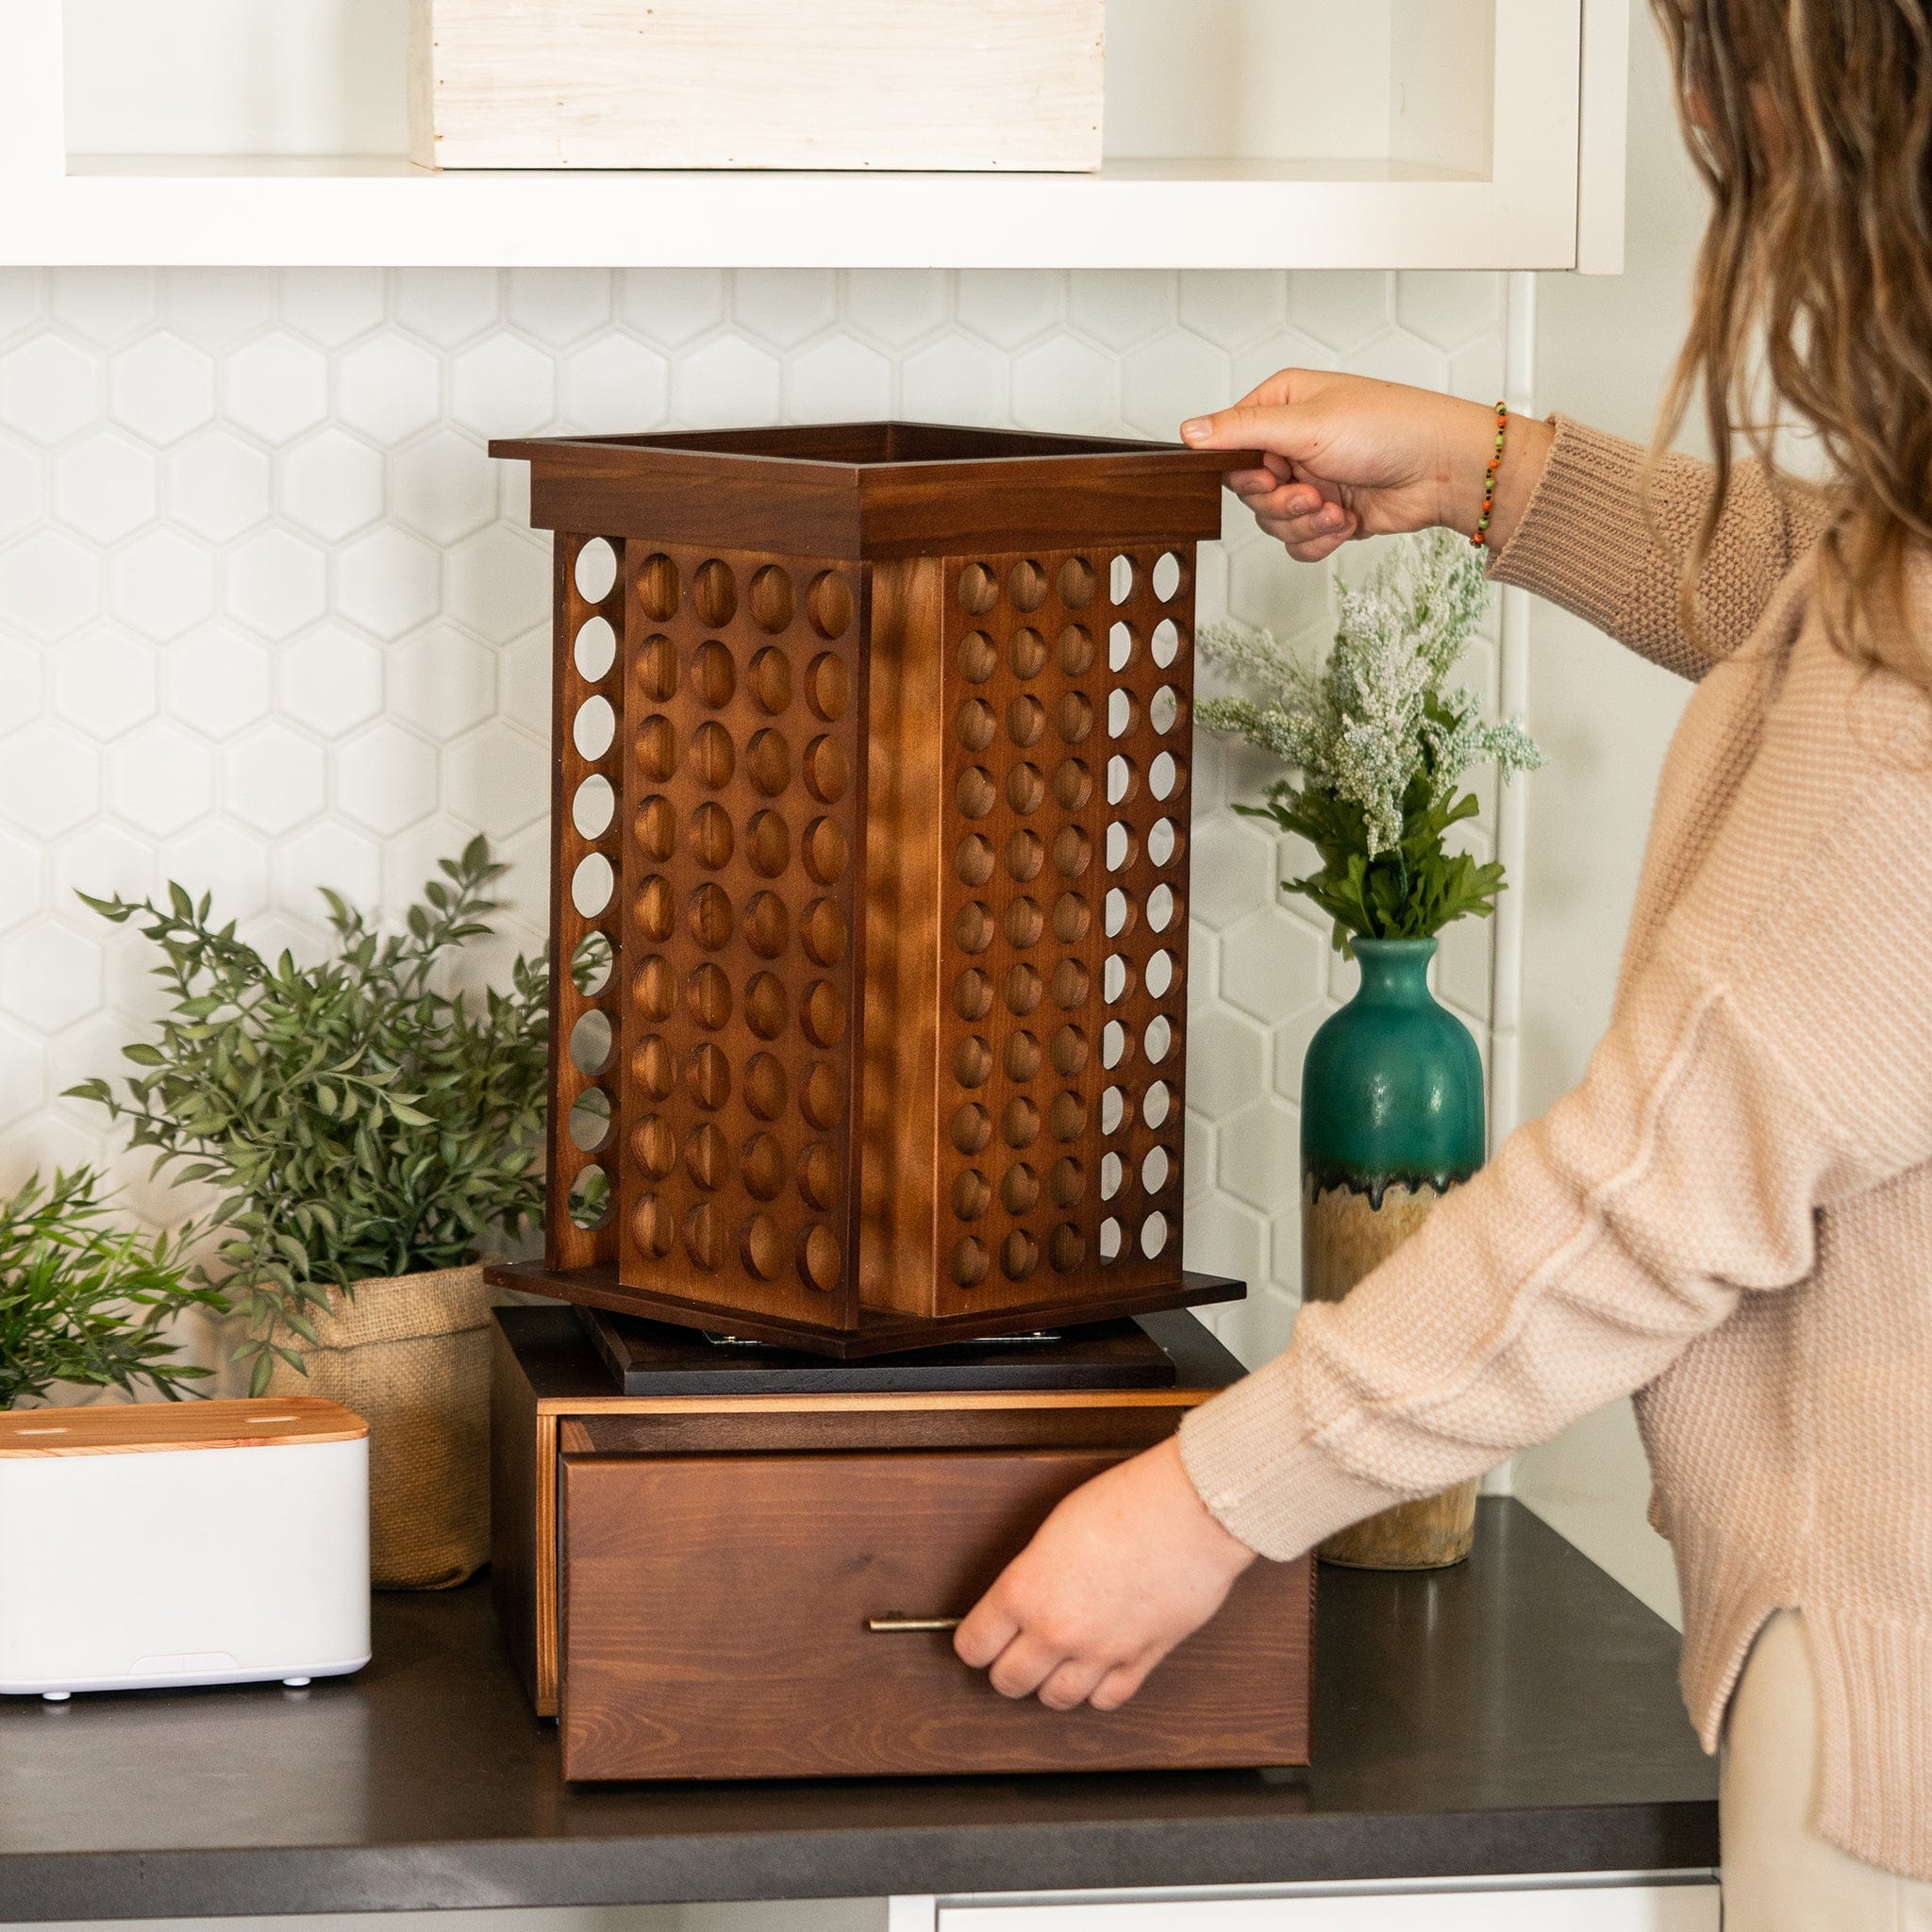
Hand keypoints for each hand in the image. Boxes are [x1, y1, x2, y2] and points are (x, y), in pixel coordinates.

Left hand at [953, 1435, 1256, 1711]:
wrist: (1193, 1511)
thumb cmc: (1128, 1502)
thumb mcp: (1055, 1528)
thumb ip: (1033, 1574)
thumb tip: (1023, 1599)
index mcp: (1026, 1590)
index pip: (973, 1645)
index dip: (974, 1641)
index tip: (980, 1636)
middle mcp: (1058, 1629)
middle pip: (1008, 1681)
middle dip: (1005, 1667)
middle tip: (1013, 1650)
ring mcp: (1101, 1651)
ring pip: (1056, 1699)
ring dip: (1049, 1683)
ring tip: (1055, 1660)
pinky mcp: (1142, 1660)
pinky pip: (1108, 1699)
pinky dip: (1097, 1689)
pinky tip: (1097, 1667)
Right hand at [1182, 369, 1551, 561]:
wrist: (1443, 470)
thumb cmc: (1391, 427)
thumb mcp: (1305, 424)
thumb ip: (1241, 431)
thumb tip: (1189, 432)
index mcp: (1281, 407)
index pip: (1229, 446)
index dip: (1243, 471)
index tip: (1268, 474)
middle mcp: (1292, 442)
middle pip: (1247, 491)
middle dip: (1279, 501)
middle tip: (1308, 490)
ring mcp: (1310, 479)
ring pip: (1271, 521)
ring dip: (1303, 521)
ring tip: (1335, 504)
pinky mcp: (1327, 513)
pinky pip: (1296, 541)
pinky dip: (1318, 538)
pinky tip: (1345, 520)